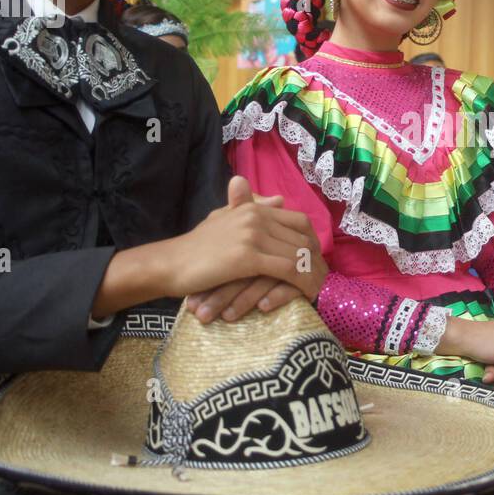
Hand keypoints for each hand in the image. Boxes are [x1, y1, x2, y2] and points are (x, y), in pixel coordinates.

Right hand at [183, 177, 327, 322]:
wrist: (170, 264)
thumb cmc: (196, 248)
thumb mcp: (224, 222)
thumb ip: (250, 210)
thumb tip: (279, 199)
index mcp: (253, 208)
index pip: (299, 221)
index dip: (313, 243)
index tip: (317, 262)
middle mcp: (256, 216)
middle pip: (303, 239)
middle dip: (317, 261)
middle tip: (323, 280)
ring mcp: (252, 235)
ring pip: (298, 255)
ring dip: (312, 275)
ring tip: (317, 290)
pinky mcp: (247, 257)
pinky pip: (287, 269)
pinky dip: (300, 283)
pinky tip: (305, 295)